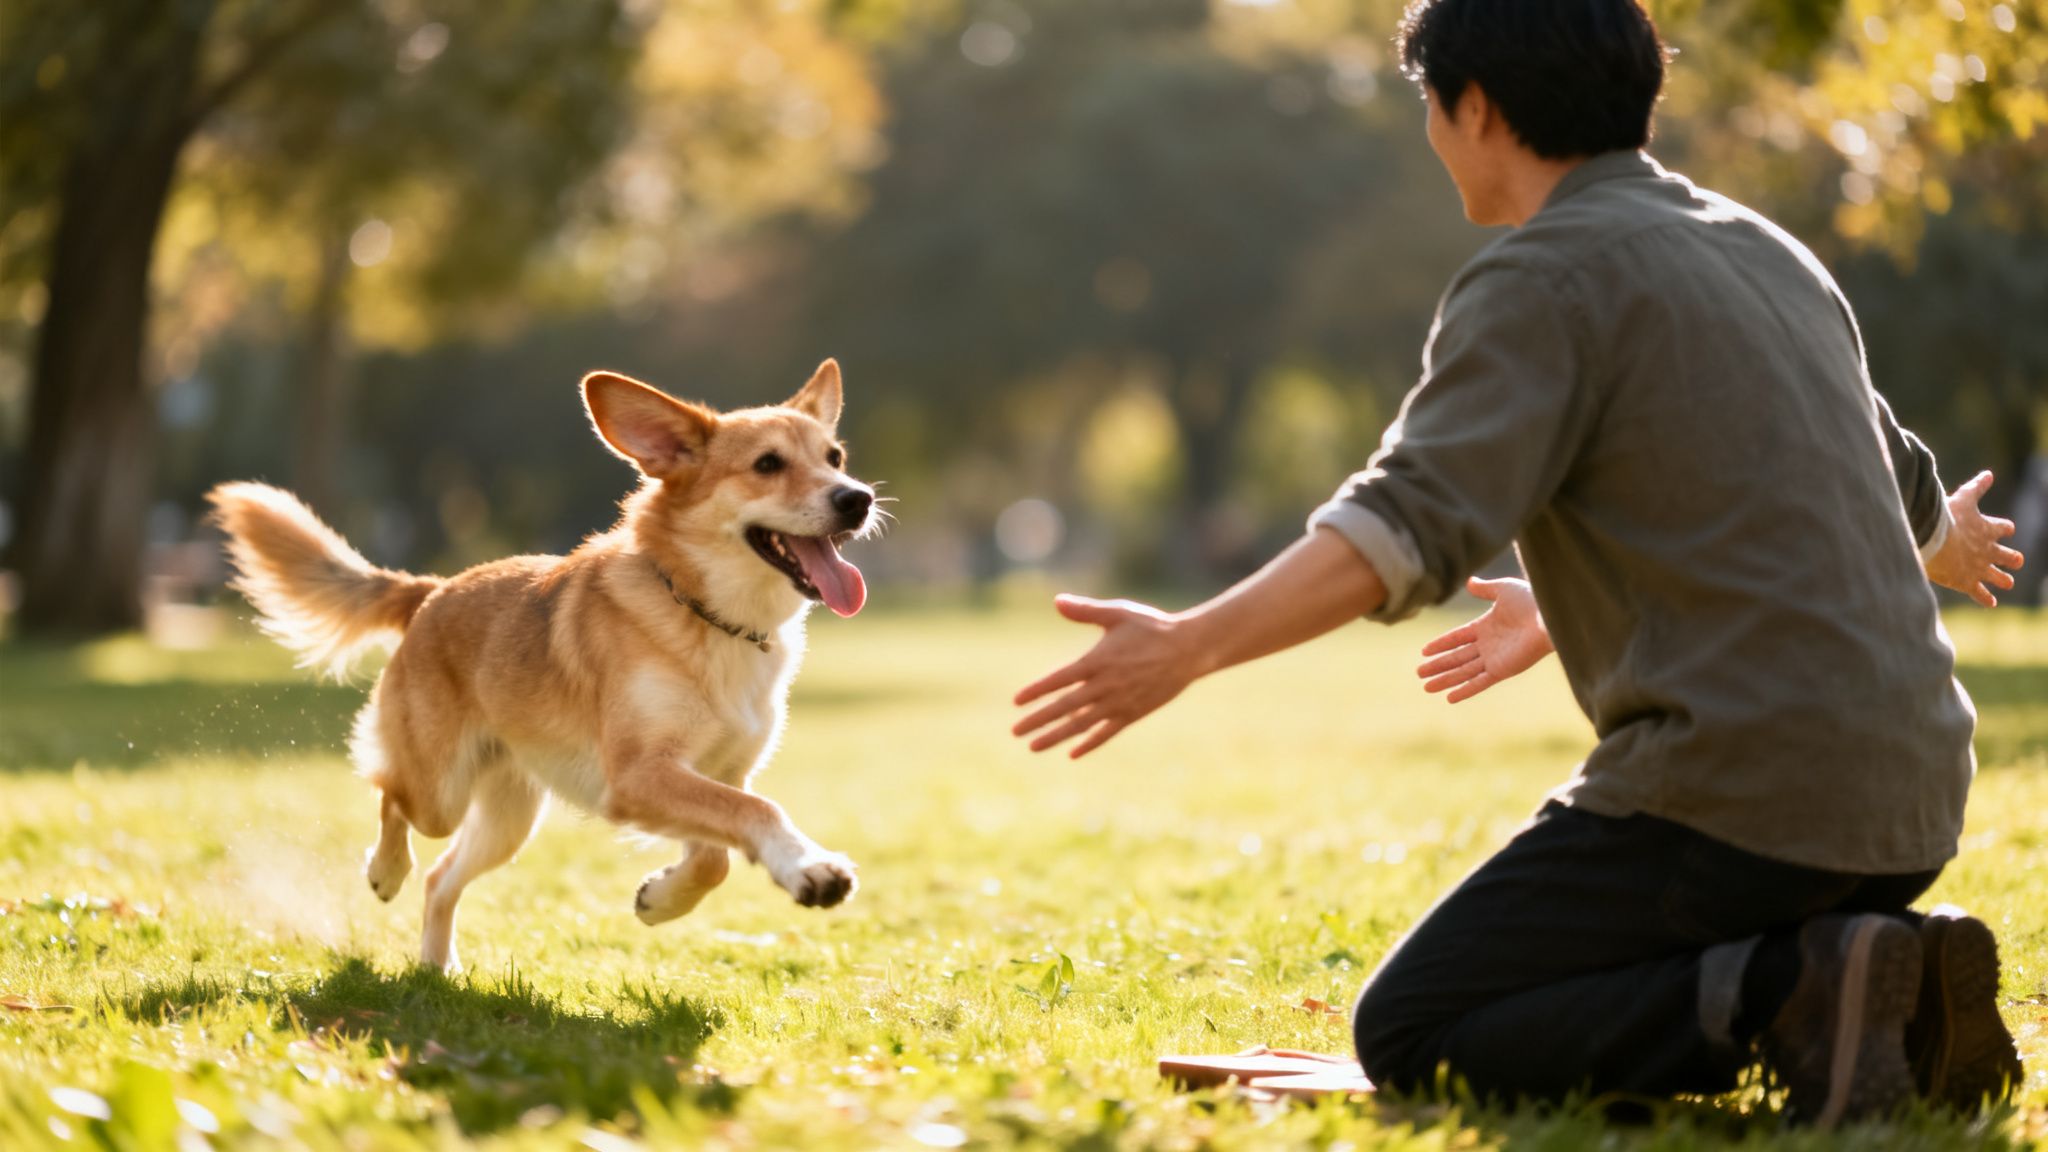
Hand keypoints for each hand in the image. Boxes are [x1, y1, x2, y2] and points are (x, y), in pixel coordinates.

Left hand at [1012, 595, 1202, 758]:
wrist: (1189, 649)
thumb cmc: (1151, 627)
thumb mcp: (1118, 614)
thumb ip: (1086, 611)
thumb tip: (1057, 601)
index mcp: (1098, 661)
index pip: (1059, 680)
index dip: (1037, 691)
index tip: (1017, 702)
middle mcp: (1106, 685)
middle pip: (1065, 707)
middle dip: (1039, 720)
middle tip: (1015, 731)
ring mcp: (1120, 702)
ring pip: (1082, 725)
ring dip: (1056, 736)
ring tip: (1034, 746)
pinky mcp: (1134, 713)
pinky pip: (1107, 732)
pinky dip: (1090, 743)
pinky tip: (1072, 753)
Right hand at [1415, 576, 1552, 702]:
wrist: (1549, 615)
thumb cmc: (1531, 600)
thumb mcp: (1504, 590)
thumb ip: (1485, 589)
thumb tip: (1469, 583)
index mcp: (1486, 626)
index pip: (1457, 638)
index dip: (1441, 644)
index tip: (1424, 651)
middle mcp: (1488, 645)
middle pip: (1457, 657)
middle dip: (1438, 665)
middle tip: (1419, 673)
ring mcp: (1494, 659)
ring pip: (1463, 671)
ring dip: (1445, 679)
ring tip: (1426, 686)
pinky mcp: (1502, 670)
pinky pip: (1479, 682)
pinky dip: (1465, 690)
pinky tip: (1449, 697)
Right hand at [1925, 471, 2024, 606]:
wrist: (1934, 541)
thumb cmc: (1947, 518)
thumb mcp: (1963, 498)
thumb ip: (1977, 487)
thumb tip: (1989, 473)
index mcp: (1989, 530)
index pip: (2004, 528)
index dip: (2005, 528)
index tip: (2006, 529)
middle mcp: (1989, 551)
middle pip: (2009, 556)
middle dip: (2013, 558)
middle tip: (2016, 561)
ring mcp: (1979, 568)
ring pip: (1999, 577)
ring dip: (2004, 580)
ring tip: (2007, 582)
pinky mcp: (1967, 582)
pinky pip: (1981, 594)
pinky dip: (1986, 598)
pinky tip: (1991, 602)